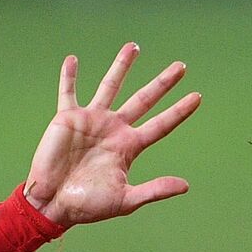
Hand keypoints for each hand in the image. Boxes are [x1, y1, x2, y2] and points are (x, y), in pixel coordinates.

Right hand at [24, 43, 201, 226]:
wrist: (54, 203)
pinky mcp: (68, 118)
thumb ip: (155, 190)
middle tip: (181, 67)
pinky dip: (69, 76)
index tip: (197, 97)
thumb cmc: (89, 205)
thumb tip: (186, 186)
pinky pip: (68, 92)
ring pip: (111, 86)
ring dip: (122, 67)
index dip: (179, 111)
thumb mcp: (126, 200)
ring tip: (134, 46)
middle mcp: (115, 129)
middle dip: (162, 83)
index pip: (161, 124)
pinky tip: (73, 59)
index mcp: (130, 147)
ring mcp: (92, 121)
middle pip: (144, 100)